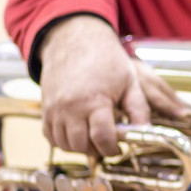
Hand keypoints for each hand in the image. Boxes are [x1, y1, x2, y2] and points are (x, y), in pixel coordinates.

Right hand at [38, 16, 187, 155]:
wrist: (75, 40)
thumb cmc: (106, 61)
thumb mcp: (131, 82)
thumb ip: (139, 110)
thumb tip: (145, 133)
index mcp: (94, 101)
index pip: (102, 139)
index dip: (113, 148)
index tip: (120, 146)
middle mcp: (70, 108)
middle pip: (82, 146)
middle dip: (98, 149)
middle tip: (110, 142)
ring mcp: (54, 109)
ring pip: (65, 145)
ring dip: (81, 147)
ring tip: (95, 137)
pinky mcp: (44, 109)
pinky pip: (50, 137)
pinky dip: (64, 141)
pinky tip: (79, 132)